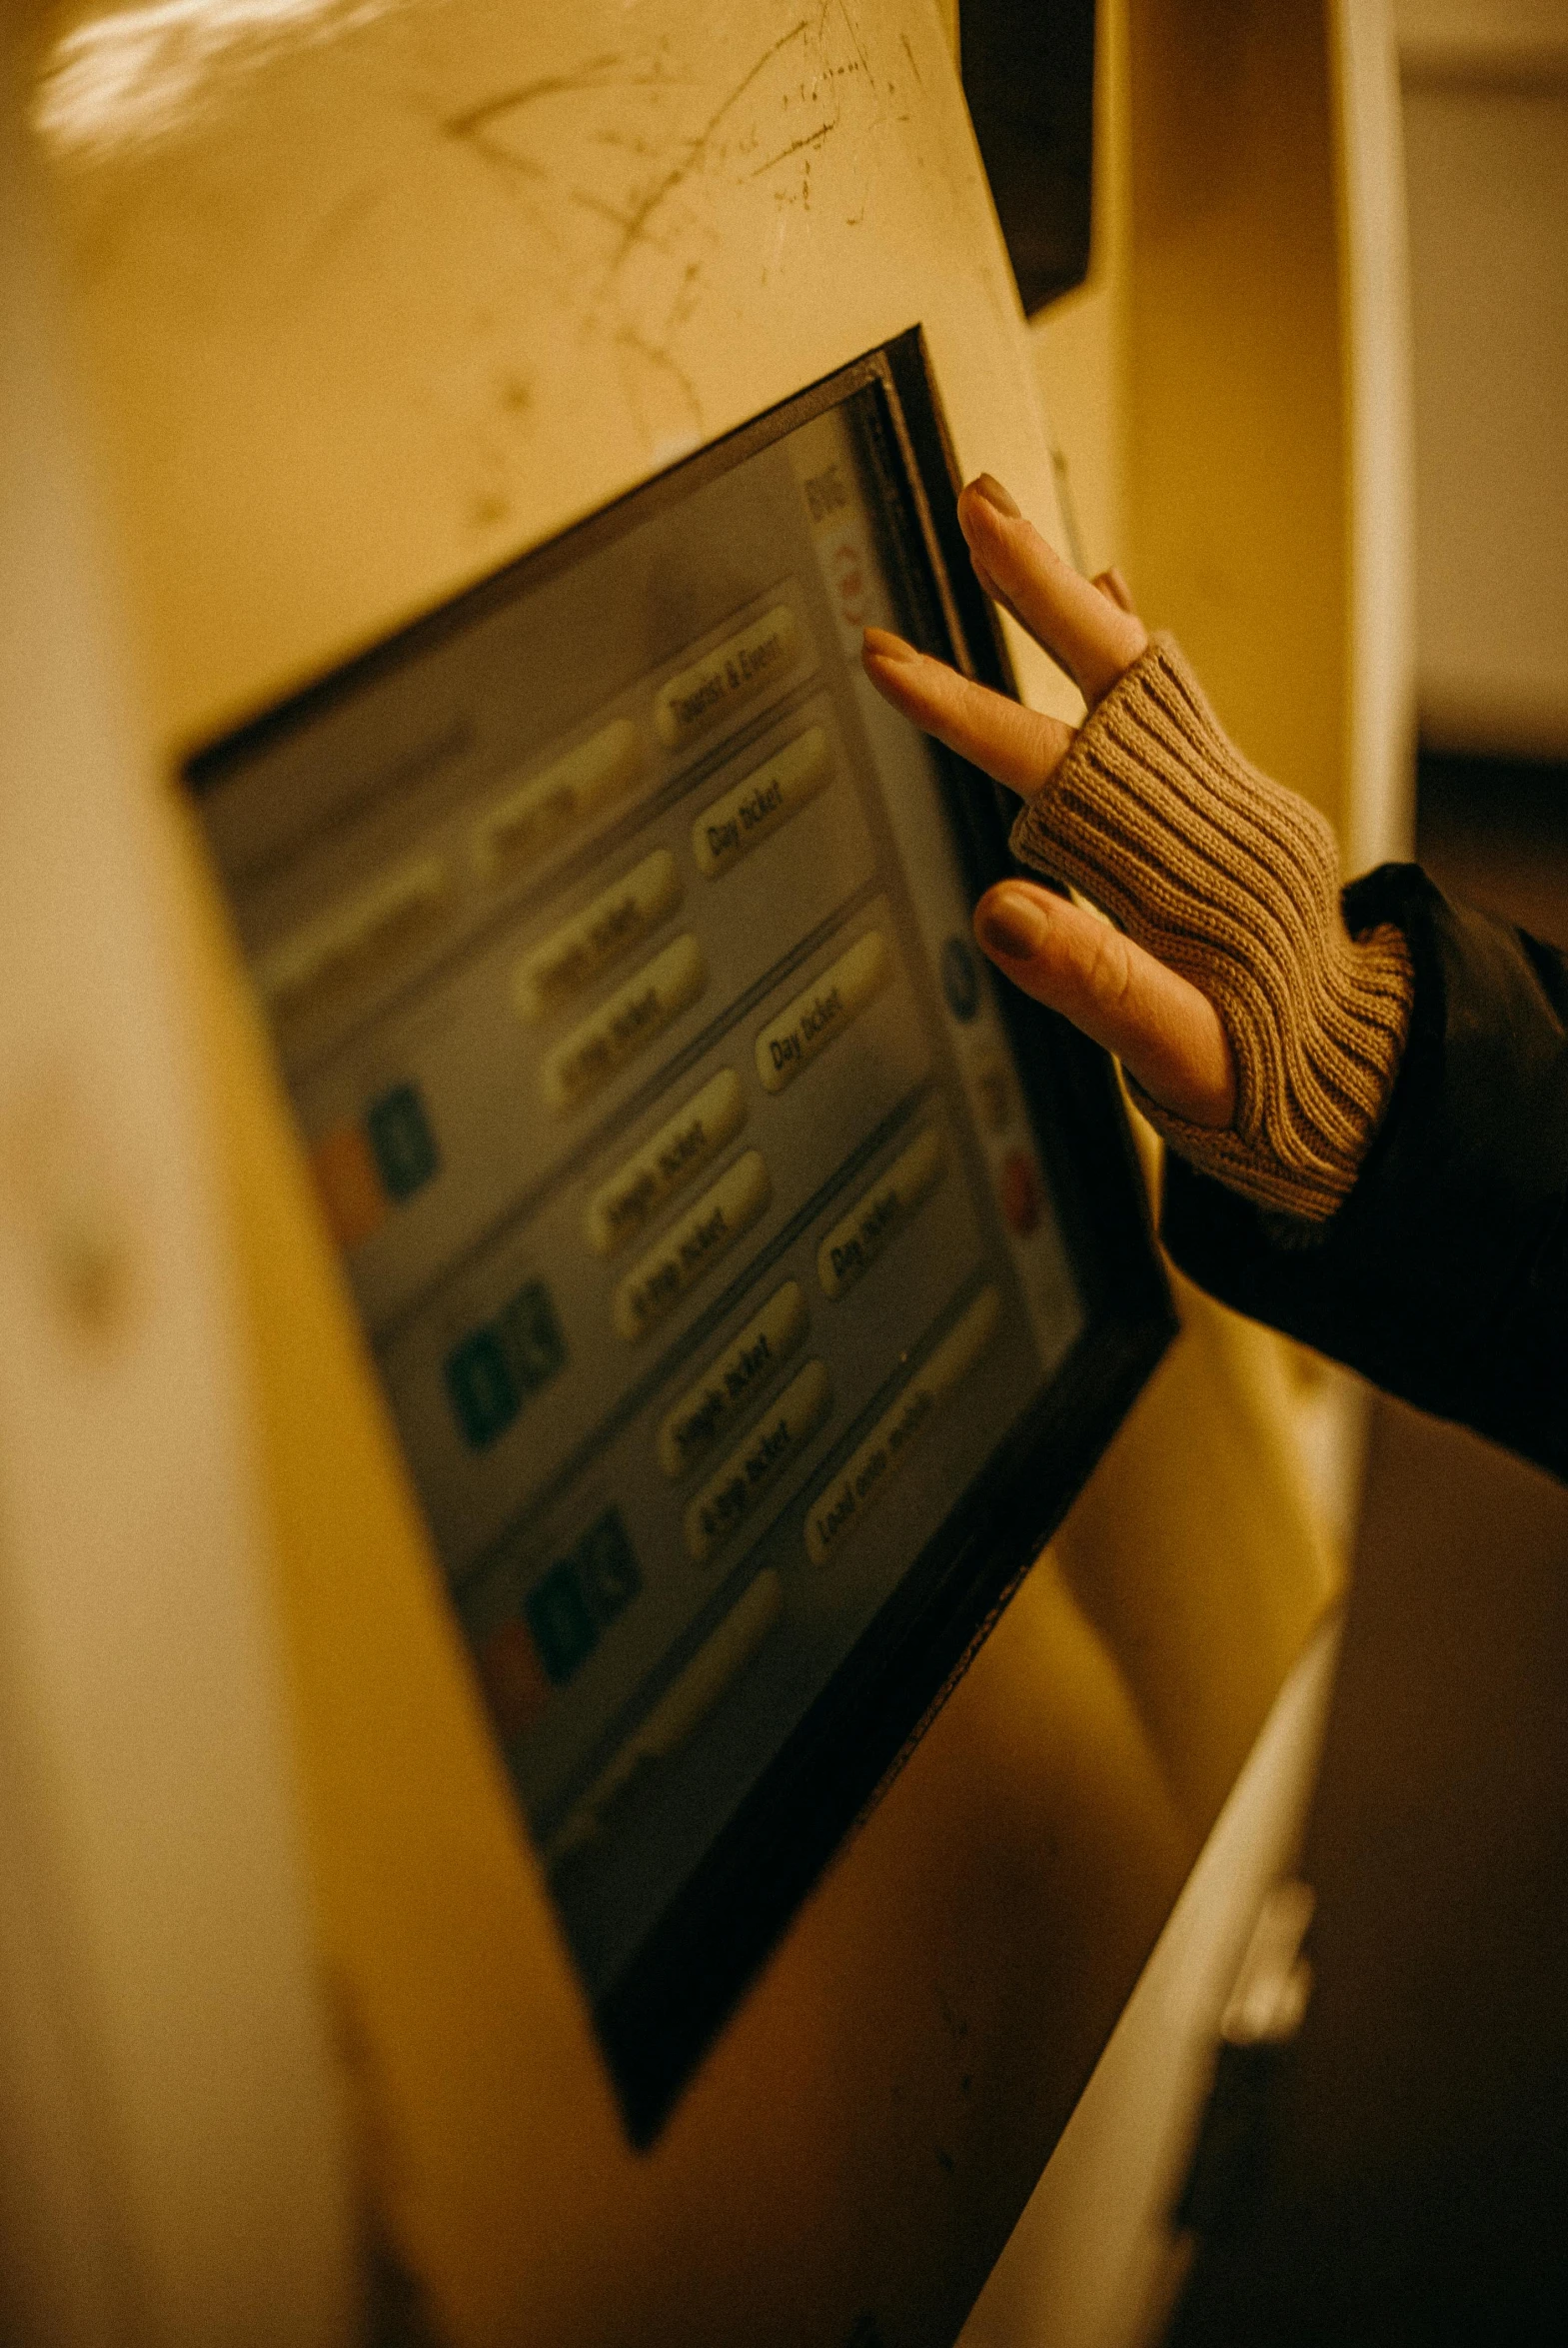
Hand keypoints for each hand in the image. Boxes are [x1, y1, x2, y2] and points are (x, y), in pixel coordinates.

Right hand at [861, 475, 1237, 1129]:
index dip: (962, 710)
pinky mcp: (1218, 798)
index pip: (1049, 766)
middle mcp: (1202, 806)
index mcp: (1174, 863)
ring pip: (1137, 670)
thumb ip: (1094, 981)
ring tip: (1004, 517)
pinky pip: (1171, 700)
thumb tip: (999, 909)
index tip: (887, 658)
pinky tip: (1109, 593)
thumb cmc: (1255, 1068)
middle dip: (1037, 588)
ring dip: (1067, 596)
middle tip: (977, 503)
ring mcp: (1216, 793)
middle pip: (1110, 675)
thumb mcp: (1175, 1049)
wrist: (1342, 1061)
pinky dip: (1133, 645)